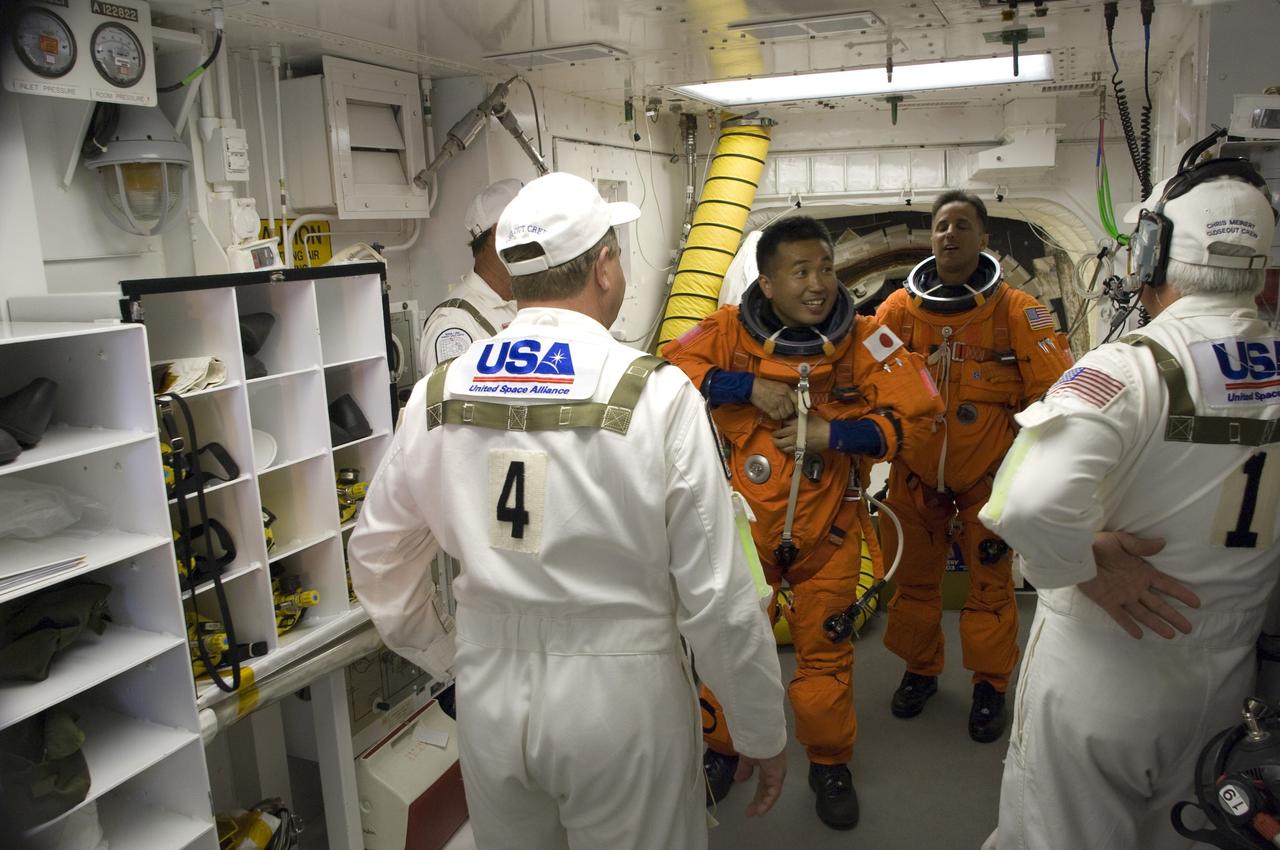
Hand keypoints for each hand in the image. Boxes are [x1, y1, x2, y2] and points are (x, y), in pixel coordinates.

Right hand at [736, 748, 787, 816]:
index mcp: (767, 767)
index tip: (748, 805)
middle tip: (750, 812)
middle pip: (766, 791)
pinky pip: (773, 793)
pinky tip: (761, 810)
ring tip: (755, 813)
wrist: (760, 736)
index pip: (763, 785)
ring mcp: (777, 775)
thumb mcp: (746, 759)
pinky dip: (767, 802)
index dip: (756, 795)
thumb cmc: (753, 743)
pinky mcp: (778, 776)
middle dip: (758, 802)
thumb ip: (744, 770)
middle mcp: (774, 772)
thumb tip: (738, 780)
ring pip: (771, 794)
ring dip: (762, 804)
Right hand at [750, 378, 795, 420]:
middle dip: (787, 412)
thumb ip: (787, 393)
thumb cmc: (765, 385)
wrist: (753, 387)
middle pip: (791, 410)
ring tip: (777, 411)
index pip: (798, 402)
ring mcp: (777, 403)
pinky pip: (777, 417)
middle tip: (783, 411)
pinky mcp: (770, 409)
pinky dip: (775, 416)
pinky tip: (772, 412)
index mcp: (787, 390)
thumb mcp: (780, 385)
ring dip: (781, 415)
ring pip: (784, 415)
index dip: (798, 409)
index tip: (797, 412)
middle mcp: (784, 397)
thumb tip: (794, 402)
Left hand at [772, 415, 830, 453]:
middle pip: (778, 442)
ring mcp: (796, 446)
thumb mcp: (805, 418)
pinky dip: (788, 451)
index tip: (776, 431)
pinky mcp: (802, 451)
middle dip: (775, 440)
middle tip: (775, 438)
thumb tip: (787, 421)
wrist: (828, 435)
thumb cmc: (818, 424)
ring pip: (783, 449)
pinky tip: (789, 448)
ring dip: (780, 446)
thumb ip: (795, 419)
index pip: (779, 432)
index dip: (776, 431)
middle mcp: (792, 439)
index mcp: (792, 429)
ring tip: (780, 444)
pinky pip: (791, 453)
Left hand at [1079, 531, 1200, 639]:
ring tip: (1171, 636)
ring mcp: (1121, 596)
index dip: (1181, 594)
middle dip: (1174, 616)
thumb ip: (1141, 546)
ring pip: (1143, 613)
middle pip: (1159, 605)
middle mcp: (1134, 587)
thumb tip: (1162, 542)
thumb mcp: (1121, 541)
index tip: (1196, 603)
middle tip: (1188, 629)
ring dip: (1157, 624)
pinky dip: (1129, 626)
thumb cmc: (1097, 544)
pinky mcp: (1107, 601)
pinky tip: (1140, 635)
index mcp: (1141, 572)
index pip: (1166, 585)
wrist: (1075, 553)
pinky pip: (1120, 616)